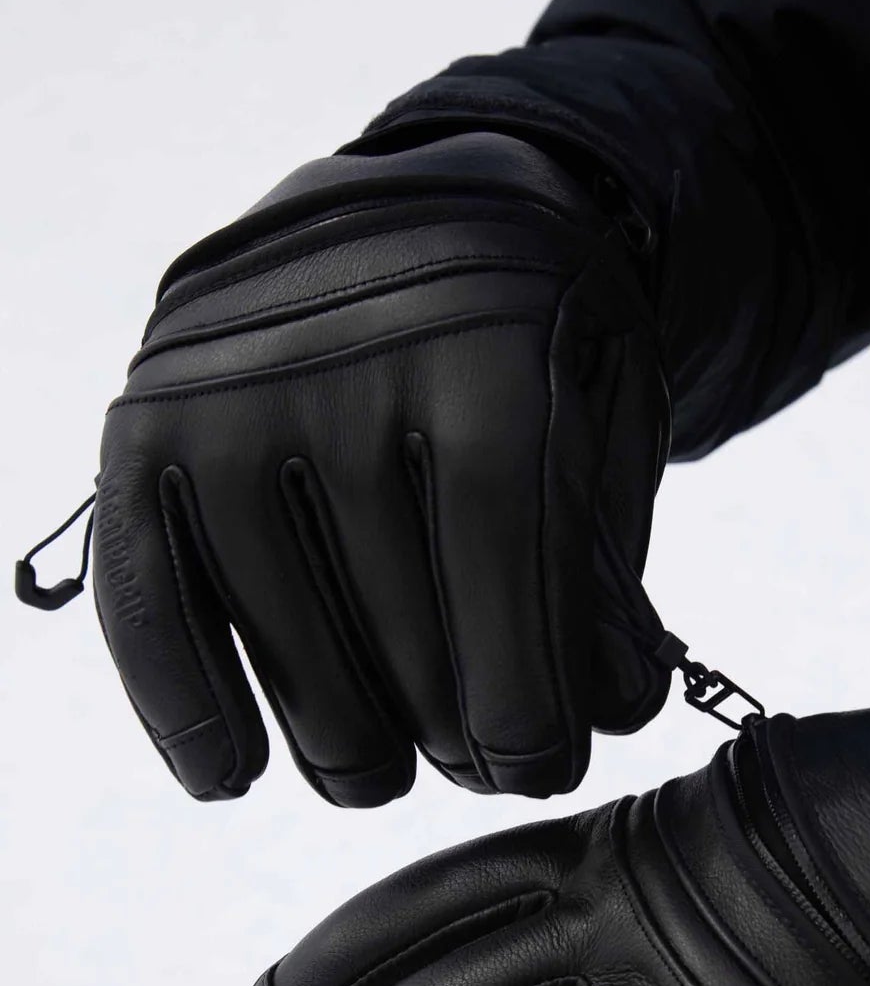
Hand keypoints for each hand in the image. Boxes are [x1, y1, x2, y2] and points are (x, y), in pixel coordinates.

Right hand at [91, 131, 669, 804]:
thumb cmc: (529, 343)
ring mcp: (230, 400)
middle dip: (455, 739)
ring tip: (384, 769)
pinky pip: (152, 601)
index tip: (542, 768)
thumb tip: (601, 716)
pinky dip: (186, 703)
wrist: (411, 212)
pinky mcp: (146, 430)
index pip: (504, 589)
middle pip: (404, 641)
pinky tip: (231, 773)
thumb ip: (605, 569)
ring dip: (349, 749)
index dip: (527, 714)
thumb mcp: (606, 425)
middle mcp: (344, 370)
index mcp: (487, 359)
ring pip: (293, 647)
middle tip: (476, 759)